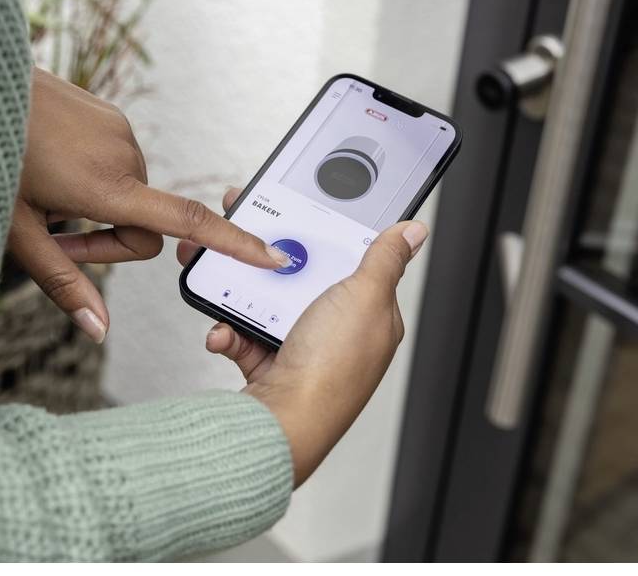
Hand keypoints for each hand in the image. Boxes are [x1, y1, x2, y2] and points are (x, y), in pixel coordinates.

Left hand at [9, 69, 291, 343]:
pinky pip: (119, 161)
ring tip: (46, 192)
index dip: (233, 243)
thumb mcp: (17, 231)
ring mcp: (118, 128)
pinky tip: (52, 164)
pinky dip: (95, 176)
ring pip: (130, 192)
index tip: (270, 256)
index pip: (185, 221)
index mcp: (107, 187)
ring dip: (100, 205)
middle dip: (109, 239)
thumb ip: (63, 282)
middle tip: (56, 234)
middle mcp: (125, 154)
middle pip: (145, 223)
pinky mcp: (109, 113)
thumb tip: (99, 330)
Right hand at [176, 186, 427, 486]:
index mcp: (369, 315)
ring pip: (265, 305)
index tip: (299, 213)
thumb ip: (385, 259)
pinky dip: (227, 332)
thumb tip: (413, 231)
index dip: (326, 235)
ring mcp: (300, 350)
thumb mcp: (366, 297)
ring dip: (240, 295)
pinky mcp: (268, 365)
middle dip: (271, 261)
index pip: (352, 263)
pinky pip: (241, 336)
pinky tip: (224, 331)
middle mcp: (336, 334)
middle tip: (245, 240)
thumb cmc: (332, 369)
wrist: (283, 424)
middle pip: (302, 280)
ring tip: (226, 280)